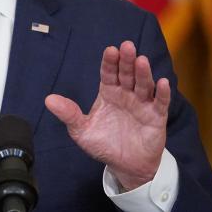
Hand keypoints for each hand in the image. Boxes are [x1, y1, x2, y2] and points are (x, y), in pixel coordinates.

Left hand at [45, 41, 169, 190]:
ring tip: (141, 61)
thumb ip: (68, 114)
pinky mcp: (156, 117)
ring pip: (144, 85)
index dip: (109, 62)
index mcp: (109, 92)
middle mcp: (126, 94)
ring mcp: (142, 104)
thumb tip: (48, 100)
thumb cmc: (103, 144)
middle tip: (127, 46)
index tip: (110, 50)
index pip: (108, 73)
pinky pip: (160, 103)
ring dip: (143, 73)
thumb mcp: (82, 130)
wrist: (125, 166)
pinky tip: (163, 82)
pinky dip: (162, 93)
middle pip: (127, 74)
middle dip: (127, 60)